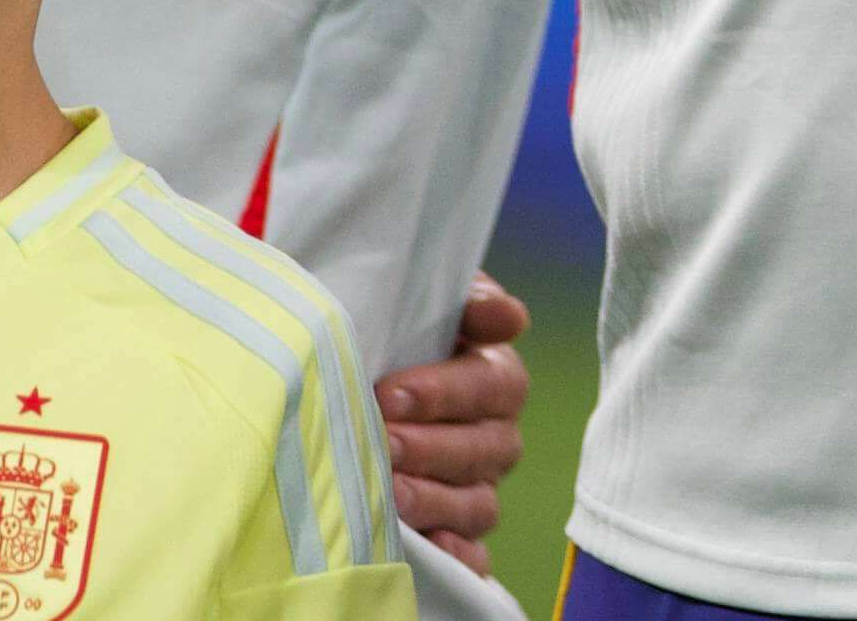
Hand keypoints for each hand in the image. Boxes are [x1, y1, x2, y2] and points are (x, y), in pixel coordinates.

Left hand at [378, 270, 528, 567]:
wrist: (346, 391)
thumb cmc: (384, 343)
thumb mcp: (415, 308)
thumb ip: (461, 302)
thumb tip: (510, 318)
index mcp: (493, 376)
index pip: (495, 384)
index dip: (447, 391)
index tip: (391, 393)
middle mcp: (494, 436)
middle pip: (488, 447)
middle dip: (431, 446)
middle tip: (382, 441)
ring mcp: (477, 488)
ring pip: (478, 502)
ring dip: (434, 499)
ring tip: (387, 493)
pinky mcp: (458, 535)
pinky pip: (473, 555)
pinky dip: (455, 554)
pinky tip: (426, 544)